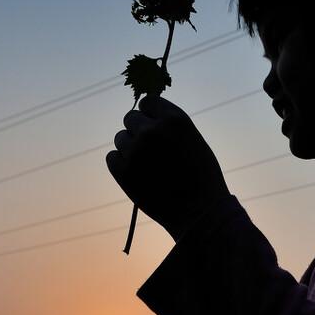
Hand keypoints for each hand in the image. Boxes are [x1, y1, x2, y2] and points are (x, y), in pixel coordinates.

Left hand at [106, 95, 230, 241]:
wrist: (200, 213)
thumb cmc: (202, 178)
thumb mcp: (193, 141)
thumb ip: (170, 126)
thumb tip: (148, 114)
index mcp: (174, 119)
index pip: (147, 102)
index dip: (149, 114)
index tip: (154, 127)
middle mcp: (152, 131)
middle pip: (130, 118)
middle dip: (138, 131)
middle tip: (151, 151)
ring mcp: (136, 151)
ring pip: (120, 138)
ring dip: (130, 149)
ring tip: (149, 167)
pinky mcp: (123, 171)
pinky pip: (112, 157)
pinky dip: (121, 165)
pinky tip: (139, 175)